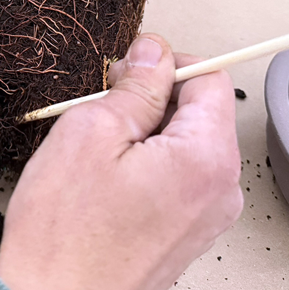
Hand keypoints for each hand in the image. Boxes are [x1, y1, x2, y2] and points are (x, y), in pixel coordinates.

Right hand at [0, 34, 243, 289]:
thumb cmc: (65, 235)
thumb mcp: (90, 133)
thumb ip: (135, 86)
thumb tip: (155, 53)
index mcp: (208, 157)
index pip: (210, 80)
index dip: (167, 65)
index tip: (127, 69)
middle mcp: (223, 189)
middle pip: (203, 115)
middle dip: (155, 102)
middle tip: (101, 112)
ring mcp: (210, 217)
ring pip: (188, 148)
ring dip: (147, 137)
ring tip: (99, 156)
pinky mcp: (190, 236)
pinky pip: (180, 182)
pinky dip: (149, 169)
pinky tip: (108, 184)